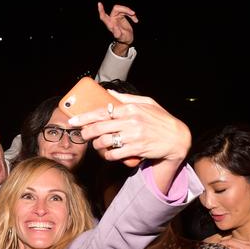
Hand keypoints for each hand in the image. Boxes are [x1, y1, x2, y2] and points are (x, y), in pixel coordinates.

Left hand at [69, 92, 190, 165]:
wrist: (177, 139)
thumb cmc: (161, 120)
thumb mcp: (147, 103)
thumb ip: (127, 98)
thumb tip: (108, 93)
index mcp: (130, 109)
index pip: (101, 112)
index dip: (84, 118)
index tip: (73, 121)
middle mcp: (130, 122)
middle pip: (98, 128)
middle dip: (86, 133)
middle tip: (83, 135)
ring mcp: (133, 137)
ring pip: (104, 142)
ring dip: (97, 145)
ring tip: (98, 144)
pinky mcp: (135, 150)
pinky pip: (113, 155)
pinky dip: (108, 155)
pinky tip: (108, 154)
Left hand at [97, 2, 137, 55]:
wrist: (127, 39)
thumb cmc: (123, 39)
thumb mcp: (121, 37)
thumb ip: (117, 33)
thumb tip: (114, 26)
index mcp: (110, 25)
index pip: (103, 17)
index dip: (101, 10)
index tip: (99, 4)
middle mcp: (112, 19)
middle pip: (116, 9)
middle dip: (124, 9)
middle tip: (133, 13)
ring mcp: (117, 17)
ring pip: (122, 9)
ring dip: (129, 12)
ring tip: (135, 19)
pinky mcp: (121, 16)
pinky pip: (126, 12)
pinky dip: (132, 15)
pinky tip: (136, 21)